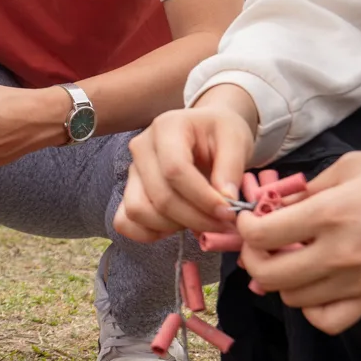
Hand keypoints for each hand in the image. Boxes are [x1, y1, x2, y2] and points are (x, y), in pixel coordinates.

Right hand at [113, 98, 256, 243]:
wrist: (206, 131)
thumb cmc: (220, 133)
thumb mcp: (236, 139)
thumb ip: (231, 169)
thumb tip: (225, 202)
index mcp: (167, 127)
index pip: (175, 170)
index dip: (202, 197)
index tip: (228, 212)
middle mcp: (141, 147)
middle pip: (159, 196)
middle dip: (195, 218)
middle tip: (222, 224)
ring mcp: (132, 170)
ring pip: (138, 211)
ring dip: (172, 227)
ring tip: (200, 221)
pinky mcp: (129, 191)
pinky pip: (125, 221)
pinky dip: (148, 233)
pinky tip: (175, 228)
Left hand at [236, 146, 360, 335]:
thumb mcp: (353, 166)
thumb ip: (310, 190)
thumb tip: (275, 205)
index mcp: (332, 213)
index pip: (263, 234)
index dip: (245, 228)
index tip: (249, 219)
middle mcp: (340, 254)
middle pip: (269, 277)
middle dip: (254, 259)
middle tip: (261, 243)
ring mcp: (359, 282)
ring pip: (294, 300)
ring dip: (282, 281)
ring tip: (292, 258)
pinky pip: (329, 320)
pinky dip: (313, 309)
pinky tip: (317, 285)